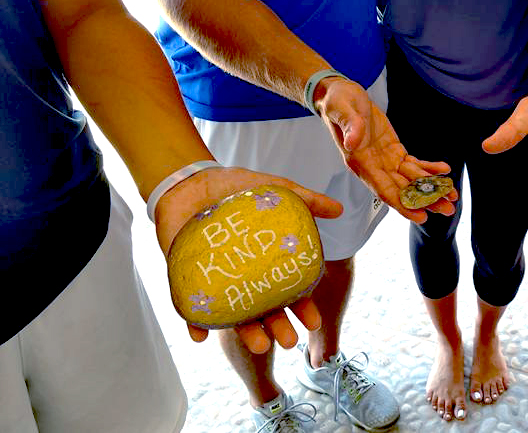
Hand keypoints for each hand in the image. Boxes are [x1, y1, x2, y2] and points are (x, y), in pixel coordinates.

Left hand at [153, 166, 343, 353]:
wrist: (190, 181)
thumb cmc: (235, 188)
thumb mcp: (276, 191)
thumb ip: (307, 200)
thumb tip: (340, 209)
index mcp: (266, 263)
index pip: (287, 291)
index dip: (301, 308)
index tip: (313, 323)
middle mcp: (243, 277)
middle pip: (263, 310)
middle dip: (277, 328)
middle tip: (289, 342)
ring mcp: (216, 281)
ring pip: (233, 315)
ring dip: (245, 333)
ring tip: (260, 346)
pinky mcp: (187, 280)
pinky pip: (191, 308)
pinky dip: (195, 323)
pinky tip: (200, 336)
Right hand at [315, 78, 457, 223]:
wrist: (342, 95)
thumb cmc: (338, 103)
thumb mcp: (341, 109)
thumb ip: (349, 125)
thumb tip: (353, 142)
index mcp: (360, 163)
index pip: (383, 190)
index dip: (402, 205)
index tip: (420, 216)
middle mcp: (373, 167)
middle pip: (403, 191)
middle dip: (426, 201)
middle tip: (448, 209)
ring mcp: (384, 161)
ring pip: (411, 180)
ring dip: (432, 189)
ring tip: (453, 196)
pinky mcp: (393, 151)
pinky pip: (413, 164)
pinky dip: (429, 168)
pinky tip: (444, 170)